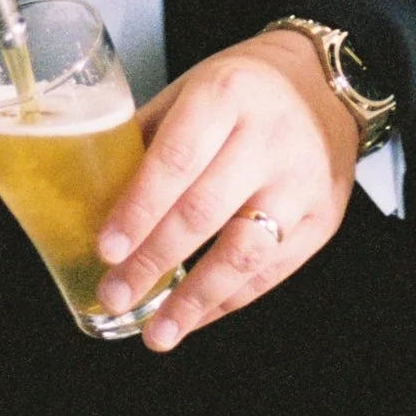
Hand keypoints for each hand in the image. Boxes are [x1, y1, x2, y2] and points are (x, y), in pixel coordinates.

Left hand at [93, 30, 359, 350]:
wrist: (327, 84)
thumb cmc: (245, 89)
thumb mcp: (191, 89)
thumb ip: (146, 139)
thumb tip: (89, 199)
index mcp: (227, 95)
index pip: (177, 160)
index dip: (140, 209)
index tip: (108, 249)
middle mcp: (270, 138)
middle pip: (205, 211)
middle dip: (153, 261)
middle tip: (115, 293)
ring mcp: (302, 181)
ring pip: (244, 251)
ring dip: (195, 298)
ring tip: (158, 332)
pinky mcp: (323, 217)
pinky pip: (271, 270)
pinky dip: (227, 299)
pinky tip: (195, 314)